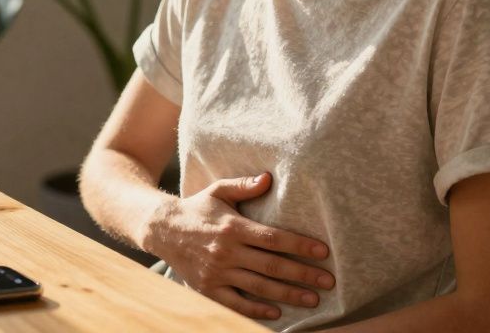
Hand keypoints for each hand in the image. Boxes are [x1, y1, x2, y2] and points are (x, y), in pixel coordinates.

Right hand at [145, 172, 334, 319]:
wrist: (161, 230)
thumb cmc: (197, 209)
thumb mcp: (218, 190)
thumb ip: (244, 185)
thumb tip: (269, 177)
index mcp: (233, 227)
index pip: (273, 238)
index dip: (300, 245)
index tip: (323, 252)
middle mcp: (226, 251)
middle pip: (272, 266)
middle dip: (303, 274)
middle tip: (328, 281)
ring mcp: (217, 272)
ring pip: (259, 287)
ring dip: (288, 294)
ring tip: (312, 299)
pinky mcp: (208, 288)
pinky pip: (236, 304)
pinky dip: (257, 310)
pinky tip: (277, 312)